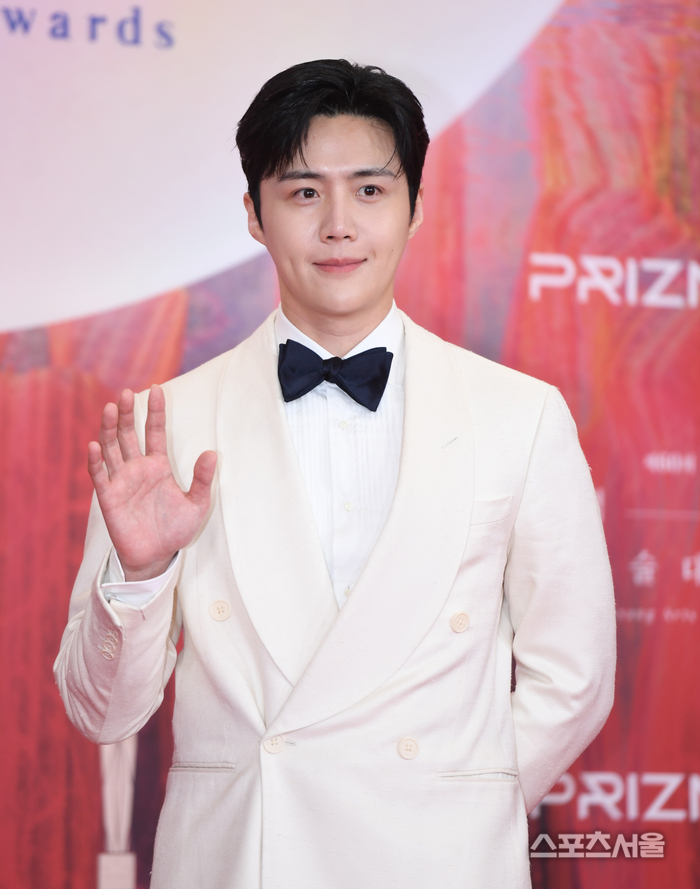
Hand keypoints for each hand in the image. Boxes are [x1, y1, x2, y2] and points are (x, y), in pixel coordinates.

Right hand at [87, 385, 216, 580]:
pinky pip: (99, 475)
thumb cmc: (175, 529)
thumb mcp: (197, 504)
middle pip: (129, 434)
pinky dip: (96, 461)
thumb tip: (212, 452)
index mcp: (158, 465)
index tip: (158, 388)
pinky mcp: (108, 497)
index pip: (155, 432)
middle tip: (127, 392)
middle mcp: (137, 468)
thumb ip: (203, 479)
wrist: (157, 556)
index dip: (156, 411)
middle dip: (128, 413)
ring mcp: (121, 481)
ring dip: (110, 429)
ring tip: (112, 408)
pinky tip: (95, 445)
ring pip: (111, 448)